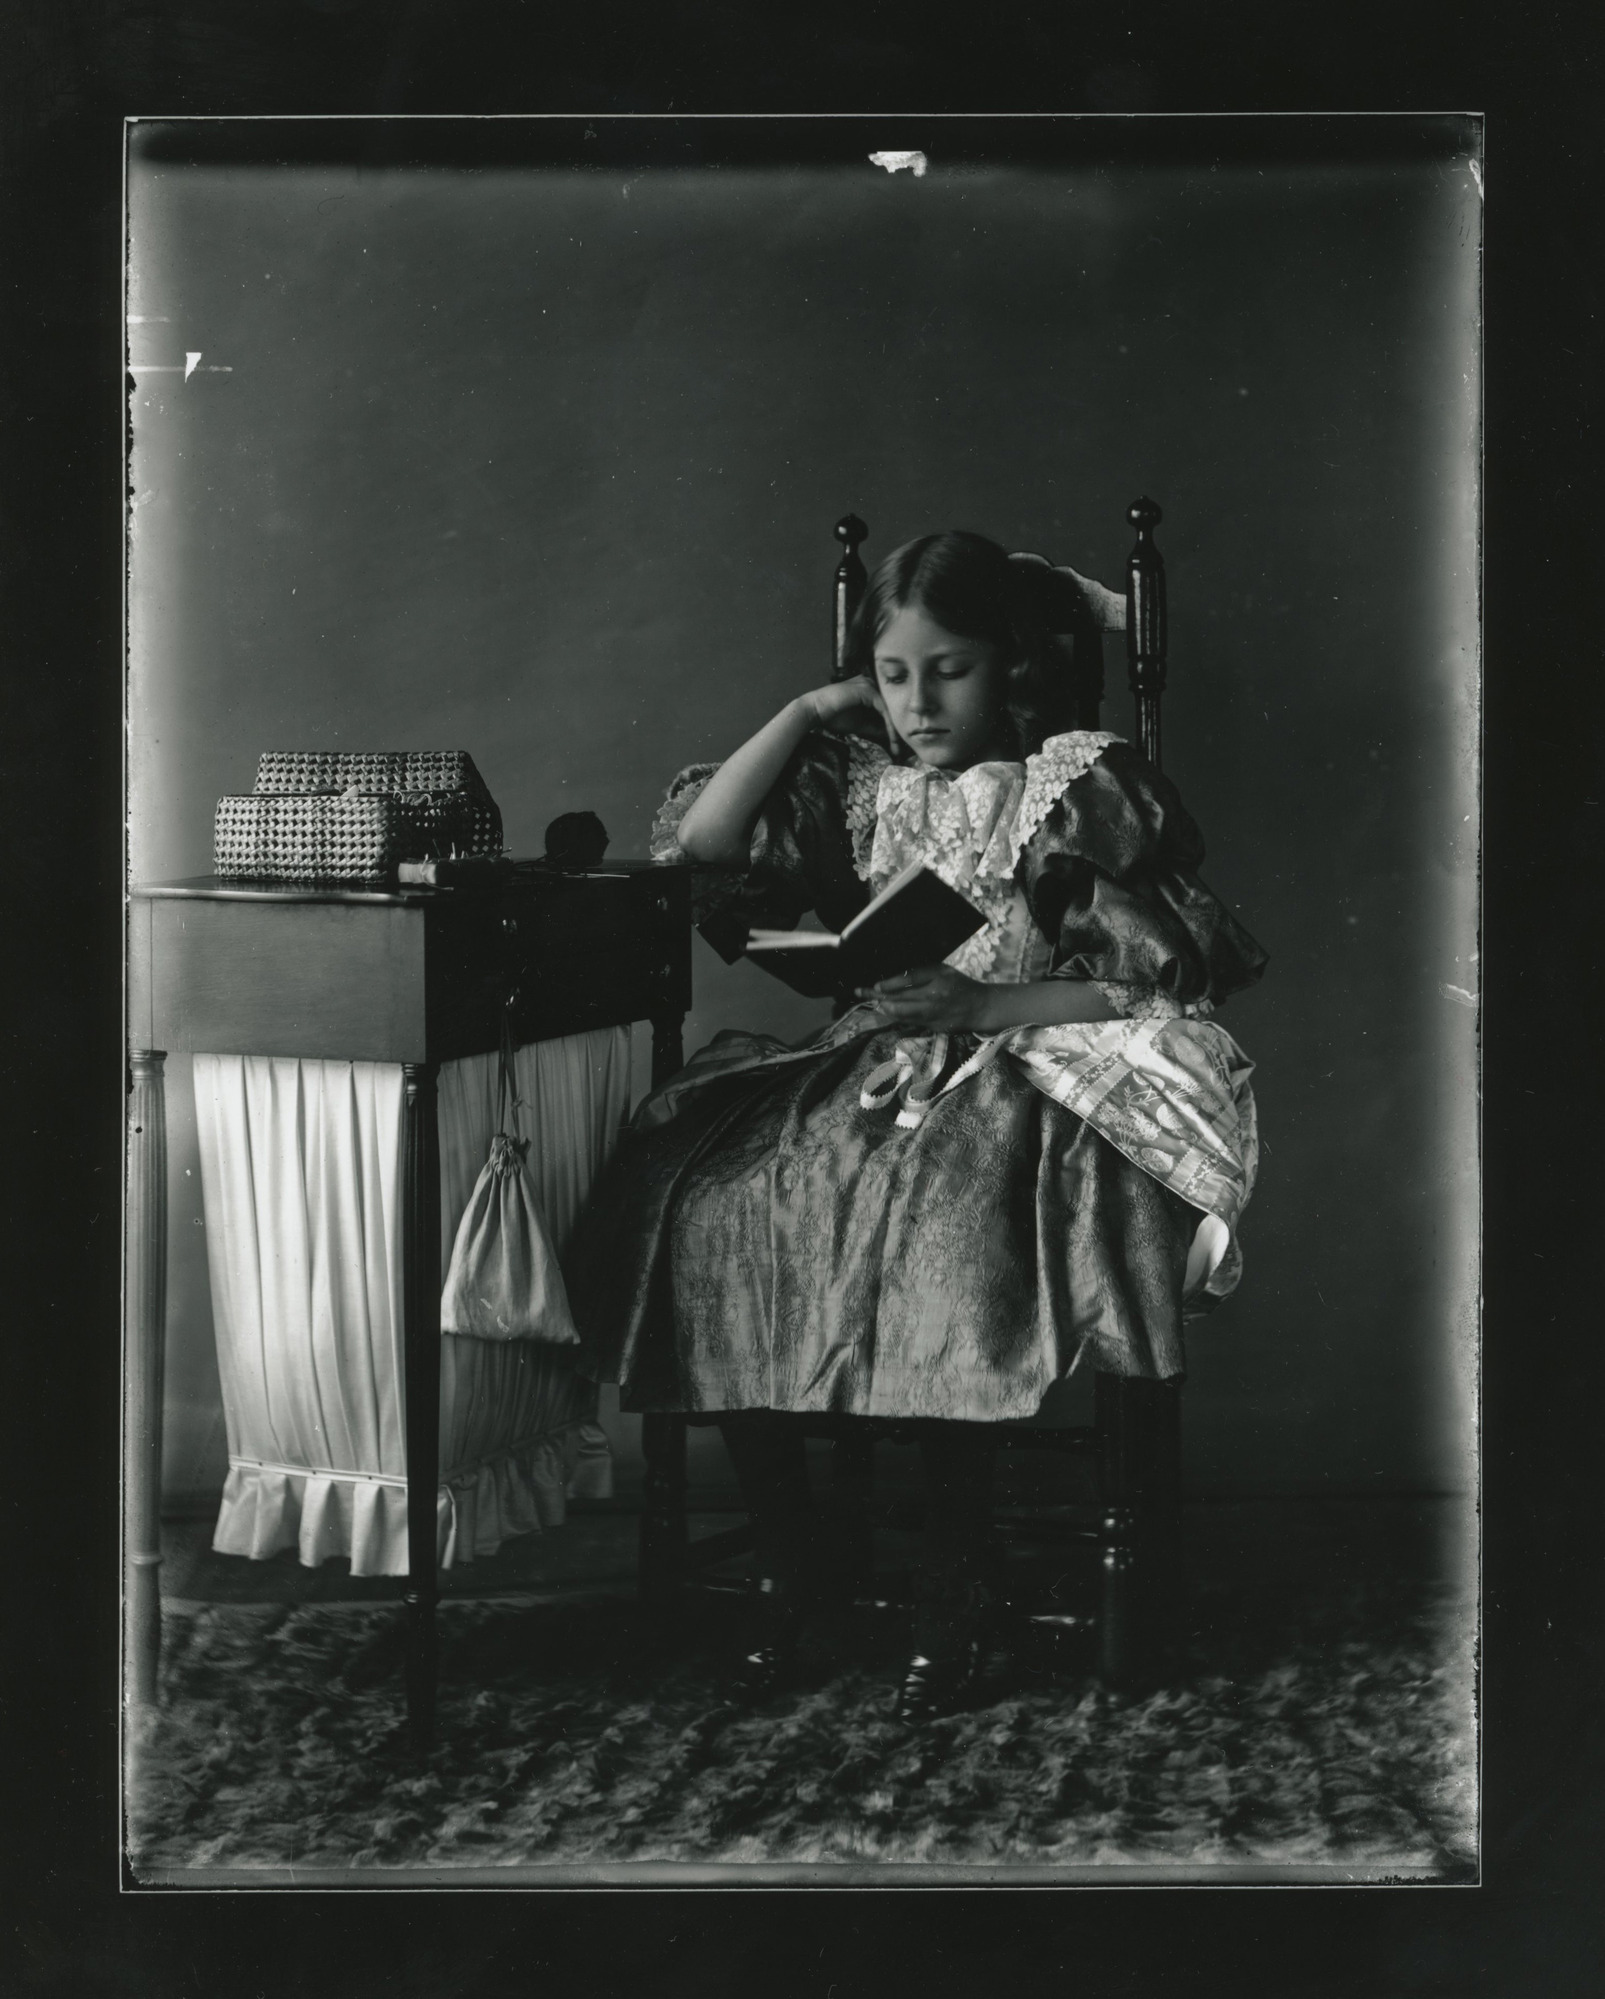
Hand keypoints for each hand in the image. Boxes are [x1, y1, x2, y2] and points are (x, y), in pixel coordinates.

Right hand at [802, 675, 892, 743]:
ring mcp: (869, 685)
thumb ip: (875, 726)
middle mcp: (870, 683)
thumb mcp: (860, 723)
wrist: (815, 711)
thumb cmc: (833, 716)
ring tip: (897, 746)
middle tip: (900, 748)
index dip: (891, 726)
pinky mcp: (868, 690)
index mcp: (868, 688)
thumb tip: (890, 734)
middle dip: (896, 728)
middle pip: (889, 707)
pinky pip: (883, 709)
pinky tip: (891, 737)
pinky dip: (888, 724)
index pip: (885, 707)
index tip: (896, 745)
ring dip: (894, 728)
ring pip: (888, 709)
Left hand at [855, 965, 1000, 1032]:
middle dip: (879, 995)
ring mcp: (933, 1013)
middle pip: (902, 996)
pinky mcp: (933, 1026)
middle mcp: (935, 995)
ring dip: (884, 1008)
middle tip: (861, 992)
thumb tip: (893, 981)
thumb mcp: (943, 971)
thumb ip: (921, 974)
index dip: (891, 983)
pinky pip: (909, 1020)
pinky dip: (895, 1016)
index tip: (876, 985)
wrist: (979, 1007)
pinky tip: (885, 1011)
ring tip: (871, 1003)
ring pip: (902, 1012)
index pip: (910, 979)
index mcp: (939, 977)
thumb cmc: (959, 985)